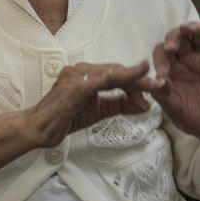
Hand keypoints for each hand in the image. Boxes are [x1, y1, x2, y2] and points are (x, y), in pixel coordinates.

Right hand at [24, 60, 162, 147]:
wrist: (38, 129)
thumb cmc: (63, 118)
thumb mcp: (98, 112)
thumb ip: (120, 105)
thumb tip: (145, 103)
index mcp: (86, 75)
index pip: (117, 74)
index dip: (137, 79)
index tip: (156, 84)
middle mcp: (80, 71)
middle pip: (116, 72)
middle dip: (140, 78)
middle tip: (161, 84)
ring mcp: (75, 78)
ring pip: (110, 74)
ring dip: (133, 78)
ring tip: (153, 83)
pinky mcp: (72, 89)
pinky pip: (95, 82)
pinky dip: (112, 79)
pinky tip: (126, 77)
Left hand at [149, 12, 199, 148]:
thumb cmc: (191, 118)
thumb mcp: (175, 110)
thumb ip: (165, 95)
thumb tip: (158, 80)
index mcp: (170, 69)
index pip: (161, 54)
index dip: (161, 59)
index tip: (163, 73)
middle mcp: (185, 60)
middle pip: (177, 38)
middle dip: (173, 39)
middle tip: (172, 48)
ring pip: (197, 35)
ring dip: (192, 28)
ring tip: (187, 29)